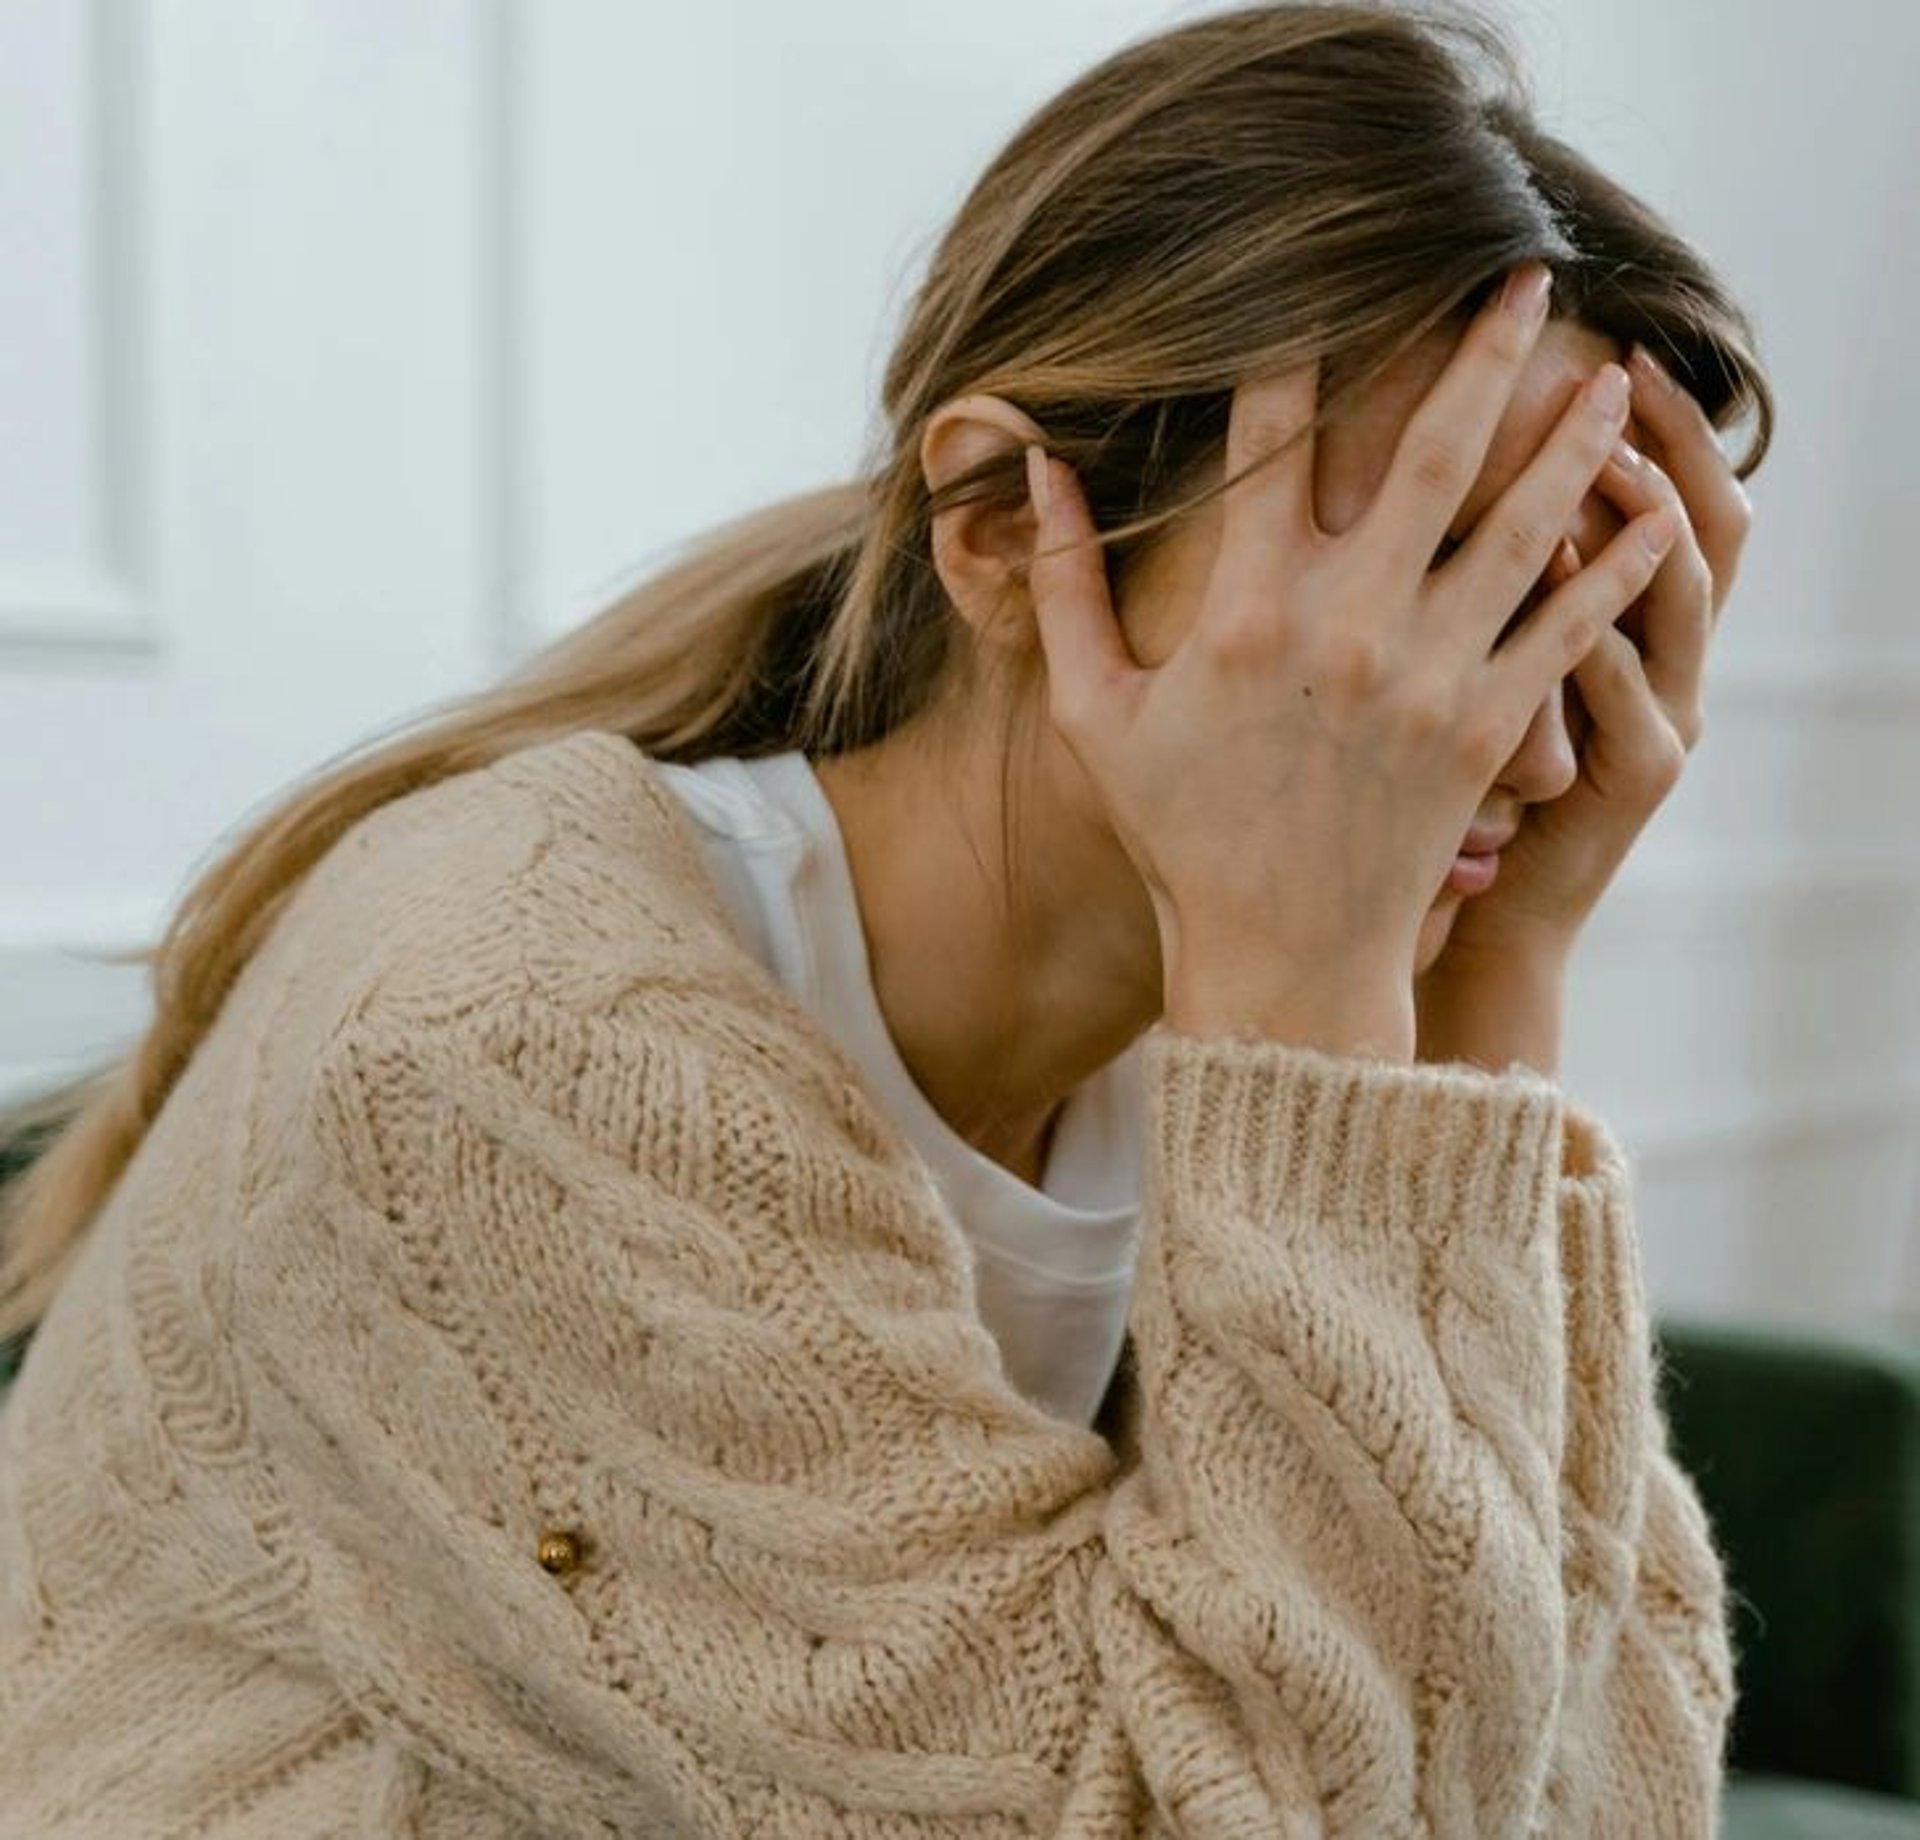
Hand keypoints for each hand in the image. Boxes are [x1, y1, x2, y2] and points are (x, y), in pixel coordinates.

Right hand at [1021, 262, 1679, 1057]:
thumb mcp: (1094, 714)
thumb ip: (1064, 588)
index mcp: (1246, 608)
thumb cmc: (1180, 833)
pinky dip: (1617, 567)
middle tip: (1527, 273)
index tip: (1328, 275)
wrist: (1280, 955)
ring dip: (1572, 438)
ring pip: (1522, 524)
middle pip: (1435, 450)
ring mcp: (1428, 673)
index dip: (1300, 342)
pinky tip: (1654, 513)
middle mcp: (1348, 623)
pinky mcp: (1487, 727)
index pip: (1276, 437)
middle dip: (1486, 350)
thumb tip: (1037, 470)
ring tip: (1615, 372)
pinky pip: (1568, 628)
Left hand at [1415, 341, 1753, 1072]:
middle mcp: (1659, 658)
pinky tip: (1562, 574)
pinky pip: (1629, 694)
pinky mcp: (1635, 776)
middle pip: (1699, 519)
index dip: (1649, 421)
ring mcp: (1658, 714)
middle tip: (1614, 364)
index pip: (1652, 493)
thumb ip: (1469, 587)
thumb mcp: (1476, 680)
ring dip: (1643, 520)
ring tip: (1599, 451)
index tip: (1598, 344)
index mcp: (1614, 624)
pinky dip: (1604, 633)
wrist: (1469, 918)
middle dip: (1665, 439)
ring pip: (1679, 597)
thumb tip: (1429, 476)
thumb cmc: (1446, 797)